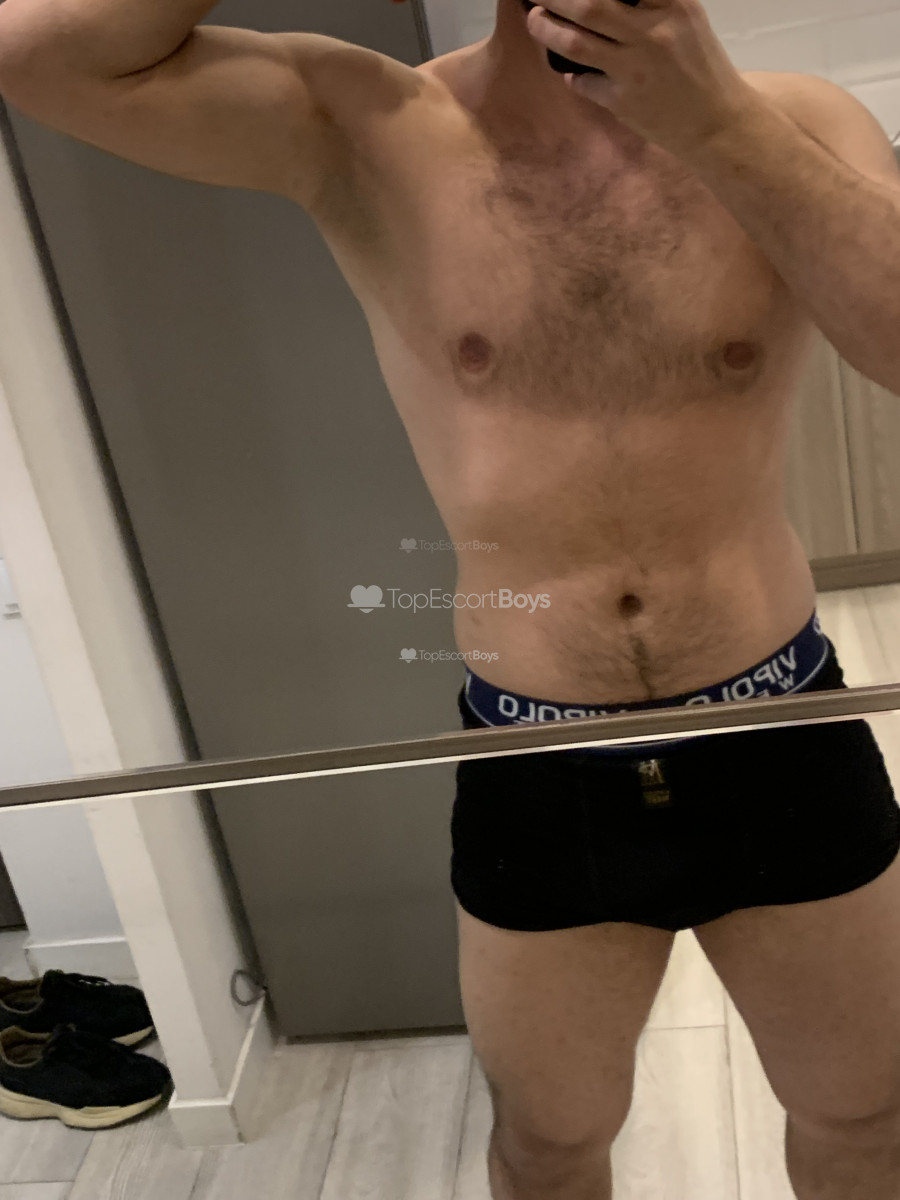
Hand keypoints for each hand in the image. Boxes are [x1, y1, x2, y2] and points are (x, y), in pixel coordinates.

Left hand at [526, 0, 754, 156]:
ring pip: (575, 43)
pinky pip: (583, 83)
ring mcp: (634, 69)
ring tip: (534, 19)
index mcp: (672, 4)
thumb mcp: (685, 19)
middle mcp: (651, 33)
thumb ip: (653, 3)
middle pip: (589, 5)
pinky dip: (572, 76)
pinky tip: (571, 72)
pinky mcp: (623, 102)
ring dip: (546, 29)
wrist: (716, 124)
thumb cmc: (701, 67)